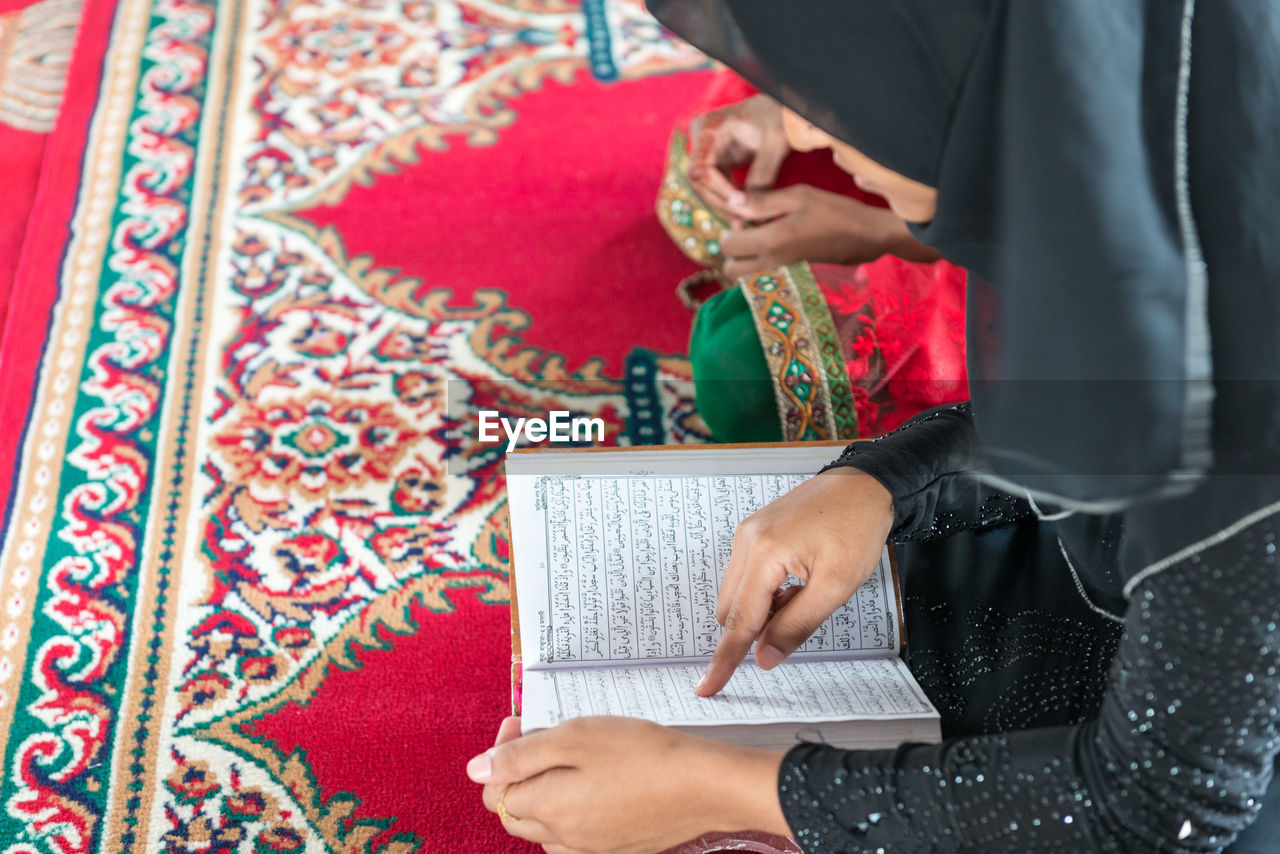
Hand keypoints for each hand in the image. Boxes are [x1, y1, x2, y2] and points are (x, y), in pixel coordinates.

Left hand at [469, 716, 788, 853]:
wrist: (705, 785)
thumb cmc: (643, 754)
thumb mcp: (576, 737)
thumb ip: (521, 755)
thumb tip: (476, 770)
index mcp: (548, 809)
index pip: (495, 791)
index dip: (500, 753)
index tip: (521, 722)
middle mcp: (563, 839)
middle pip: (516, 811)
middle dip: (519, 773)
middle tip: (545, 735)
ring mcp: (591, 848)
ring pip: (544, 825)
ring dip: (545, 793)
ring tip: (573, 757)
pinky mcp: (615, 848)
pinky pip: (575, 833)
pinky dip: (572, 810)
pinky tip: (596, 783)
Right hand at [688, 94, 788, 216]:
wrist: (780, 110)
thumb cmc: (778, 117)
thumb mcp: (775, 142)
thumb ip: (763, 173)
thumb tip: (750, 208)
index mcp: (709, 127)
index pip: (700, 168)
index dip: (717, 189)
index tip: (740, 203)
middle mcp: (701, 140)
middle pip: (700, 182)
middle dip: (722, 202)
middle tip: (744, 221)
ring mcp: (707, 152)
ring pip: (706, 189)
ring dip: (725, 207)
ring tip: (746, 222)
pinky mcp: (717, 164)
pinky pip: (717, 189)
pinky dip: (731, 203)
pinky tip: (745, 216)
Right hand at [697, 468, 893, 696]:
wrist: (866, 485)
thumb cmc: (856, 527)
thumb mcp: (836, 586)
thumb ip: (797, 625)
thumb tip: (764, 657)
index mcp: (764, 553)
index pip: (739, 621)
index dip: (724, 659)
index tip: (707, 687)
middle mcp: (747, 540)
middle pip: (731, 609)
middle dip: (755, 629)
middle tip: (797, 622)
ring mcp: (748, 533)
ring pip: (737, 593)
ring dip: (762, 610)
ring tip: (804, 595)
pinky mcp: (756, 531)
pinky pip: (747, 575)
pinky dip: (765, 592)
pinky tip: (796, 584)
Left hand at [719, 185, 938, 279]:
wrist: (868, 238)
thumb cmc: (835, 212)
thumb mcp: (799, 197)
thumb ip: (762, 201)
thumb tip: (732, 201)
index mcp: (772, 240)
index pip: (727, 245)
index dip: (731, 232)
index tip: (746, 222)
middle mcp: (773, 266)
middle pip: (730, 271)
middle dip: (734, 255)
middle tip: (752, 238)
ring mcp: (783, 281)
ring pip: (744, 283)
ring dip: (746, 268)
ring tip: (765, 250)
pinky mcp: (793, 288)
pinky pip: (763, 288)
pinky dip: (760, 277)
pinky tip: (777, 259)